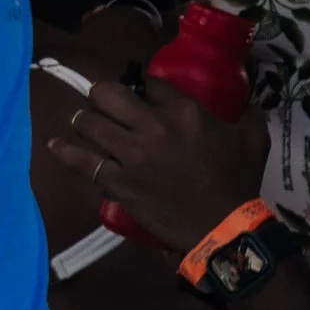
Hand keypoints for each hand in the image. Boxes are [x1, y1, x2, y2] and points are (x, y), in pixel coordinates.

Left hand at [48, 78, 269, 264]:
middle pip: (108, 94)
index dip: (143, 85)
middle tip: (105, 102)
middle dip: (103, 94)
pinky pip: (82, 162)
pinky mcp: (117, 182)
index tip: (143, 92)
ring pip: (89, 123)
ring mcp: (130, 155)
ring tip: (84, 121)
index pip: (150, 83)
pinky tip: (55, 145)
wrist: (223, 226)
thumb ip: (249, 113)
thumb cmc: (238, 181)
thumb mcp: (254, 139)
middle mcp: (151, 126)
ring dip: (84, 119)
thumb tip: (248, 100)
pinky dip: (66, 152)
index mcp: (183, 112)